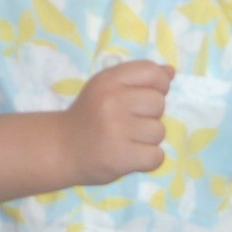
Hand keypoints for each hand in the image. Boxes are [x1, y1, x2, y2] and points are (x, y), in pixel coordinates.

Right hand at [59, 60, 172, 185]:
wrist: (61, 148)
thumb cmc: (90, 115)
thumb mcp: (107, 88)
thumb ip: (139, 78)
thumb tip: (170, 72)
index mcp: (108, 80)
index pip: (152, 72)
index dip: (158, 85)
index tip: (144, 97)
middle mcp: (111, 102)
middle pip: (159, 103)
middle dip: (150, 115)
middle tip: (129, 122)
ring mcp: (116, 130)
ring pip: (159, 131)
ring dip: (148, 139)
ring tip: (127, 140)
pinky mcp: (120, 157)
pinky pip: (156, 156)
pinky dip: (147, 159)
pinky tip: (129, 155)